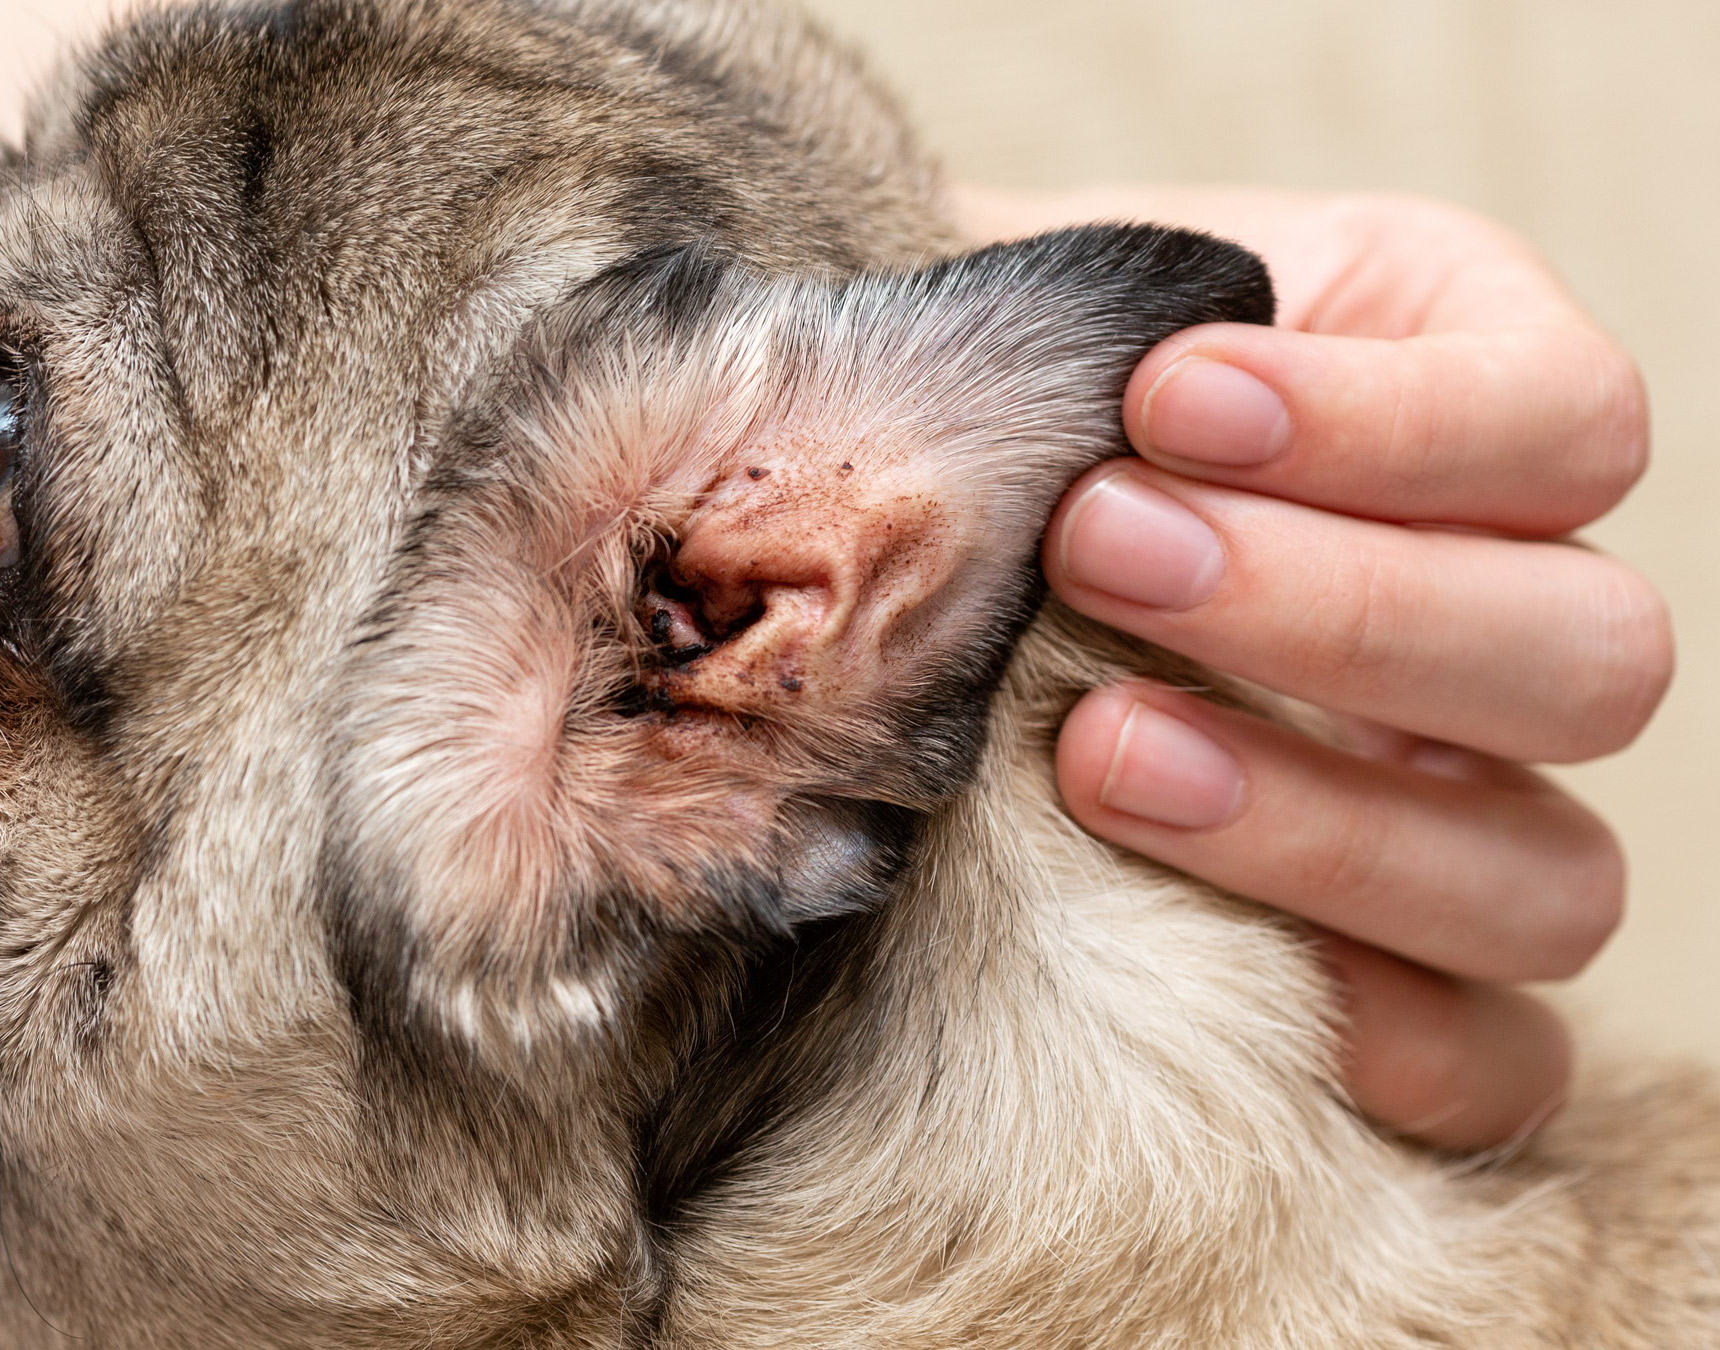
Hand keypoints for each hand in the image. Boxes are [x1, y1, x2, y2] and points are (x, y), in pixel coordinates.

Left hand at [955, 185, 1672, 1150]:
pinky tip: (1200, 963)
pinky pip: (1499, 1059)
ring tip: (1092, 752)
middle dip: (1336, 608)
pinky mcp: (1415, 983)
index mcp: (1461, 417)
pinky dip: (1383, 1031)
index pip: (1567, 421)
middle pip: (1590, 654)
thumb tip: (1022, 376)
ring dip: (1325, 823)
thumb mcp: (1024, 335)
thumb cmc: (970, 425)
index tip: (1165, 393)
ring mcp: (1475, 820)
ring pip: (1551, 876)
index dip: (1398, 420)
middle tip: (1095, 551)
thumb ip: (1067, 336)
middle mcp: (1504, 624)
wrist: (874, 589)